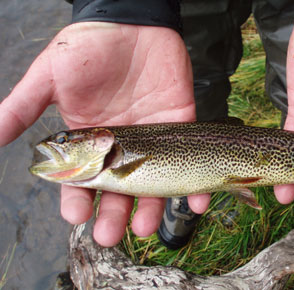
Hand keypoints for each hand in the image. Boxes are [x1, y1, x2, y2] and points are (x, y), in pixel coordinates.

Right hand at [0, 22, 209, 246]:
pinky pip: (190, 159)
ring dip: (152, 207)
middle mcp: (122, 146)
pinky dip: (195, 182)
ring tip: (146, 227)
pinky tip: (196, 201)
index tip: (77, 216)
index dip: (78, 199)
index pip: (82, 180)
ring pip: (153, 182)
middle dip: (113, 214)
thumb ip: (24, 107)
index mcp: (90, 140)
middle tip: (110, 233)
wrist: (130, 21)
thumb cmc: (88, 48)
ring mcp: (152, 139)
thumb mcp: (50, 77)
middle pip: (118, 190)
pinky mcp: (180, 125)